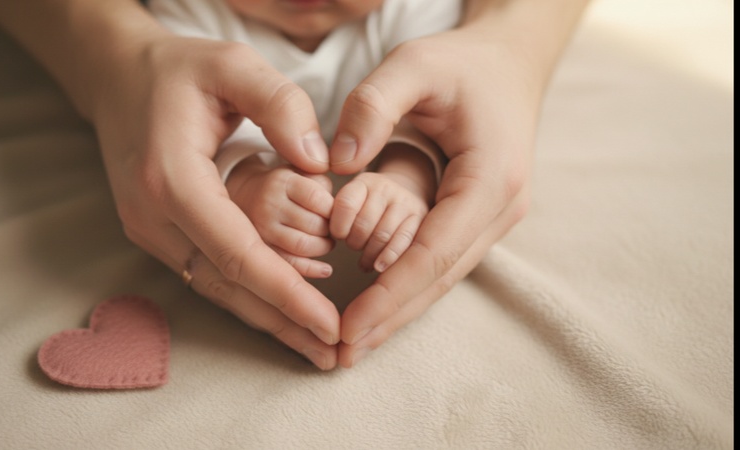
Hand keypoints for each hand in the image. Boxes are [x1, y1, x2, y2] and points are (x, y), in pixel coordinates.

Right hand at [91, 32, 341, 369]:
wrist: (117, 77)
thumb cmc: (176, 69)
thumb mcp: (231, 65)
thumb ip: (280, 106)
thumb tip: (319, 165)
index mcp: (171, 180)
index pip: (237, 253)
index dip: (287, 293)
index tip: (330, 323)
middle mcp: (153, 217)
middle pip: (227, 286)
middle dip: (283, 324)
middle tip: (334, 356)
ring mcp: (150, 230)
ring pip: (216, 288)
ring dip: (267, 320)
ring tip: (315, 348)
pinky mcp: (158, 233)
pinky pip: (208, 274)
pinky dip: (247, 297)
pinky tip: (280, 315)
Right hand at [226, 157, 335, 278]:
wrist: (248, 196)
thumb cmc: (287, 187)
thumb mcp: (302, 173)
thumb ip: (323, 183)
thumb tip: (340, 208)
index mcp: (282, 182)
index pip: (318, 199)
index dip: (334, 210)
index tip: (337, 213)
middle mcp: (268, 205)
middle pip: (313, 225)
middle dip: (330, 230)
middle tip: (334, 230)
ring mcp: (262, 229)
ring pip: (303, 246)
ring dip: (323, 247)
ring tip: (326, 242)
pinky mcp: (261, 249)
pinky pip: (291, 264)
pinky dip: (312, 270)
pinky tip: (325, 269)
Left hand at [328, 24, 551, 366]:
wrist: (508, 62)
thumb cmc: (462, 62)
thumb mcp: (414, 64)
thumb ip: (372, 106)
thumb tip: (336, 166)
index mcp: (491, 177)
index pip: (433, 251)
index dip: (389, 295)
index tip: (348, 327)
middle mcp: (501, 207)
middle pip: (439, 278)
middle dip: (391, 318)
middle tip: (341, 357)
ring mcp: (495, 216)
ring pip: (443, 277)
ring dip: (400, 312)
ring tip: (355, 344)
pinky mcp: (480, 216)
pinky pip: (442, 261)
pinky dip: (410, 288)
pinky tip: (381, 307)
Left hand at [330, 143, 434, 273]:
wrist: (405, 195)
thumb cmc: (367, 207)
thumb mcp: (351, 201)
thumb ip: (336, 213)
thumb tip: (327, 234)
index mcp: (363, 182)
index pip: (345, 205)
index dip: (338, 226)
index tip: (337, 236)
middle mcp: (386, 188)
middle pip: (363, 225)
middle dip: (354, 243)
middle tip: (354, 247)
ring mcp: (406, 202)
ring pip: (382, 236)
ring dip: (369, 255)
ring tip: (365, 262)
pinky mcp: (420, 219)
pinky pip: (402, 242)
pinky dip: (388, 258)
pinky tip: (379, 267)